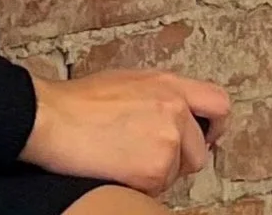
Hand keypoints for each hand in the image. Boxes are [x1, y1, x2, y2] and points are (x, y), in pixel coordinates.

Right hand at [20, 67, 229, 192]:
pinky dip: (142, 186)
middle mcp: (175, 109)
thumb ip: (161, 96)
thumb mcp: (130, 82)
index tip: (203, 138)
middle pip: (200, 150)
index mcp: (169, 84)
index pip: (219, 103)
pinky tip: (119, 169)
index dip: (214, 127)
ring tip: (126, 158)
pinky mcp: (154, 170)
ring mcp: (167, 140)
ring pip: (178, 172)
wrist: (53, 119)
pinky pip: (159, 188)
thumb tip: (177, 113)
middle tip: (152, 158)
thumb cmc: (81, 102)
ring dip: (158, 173)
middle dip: (181, 160)